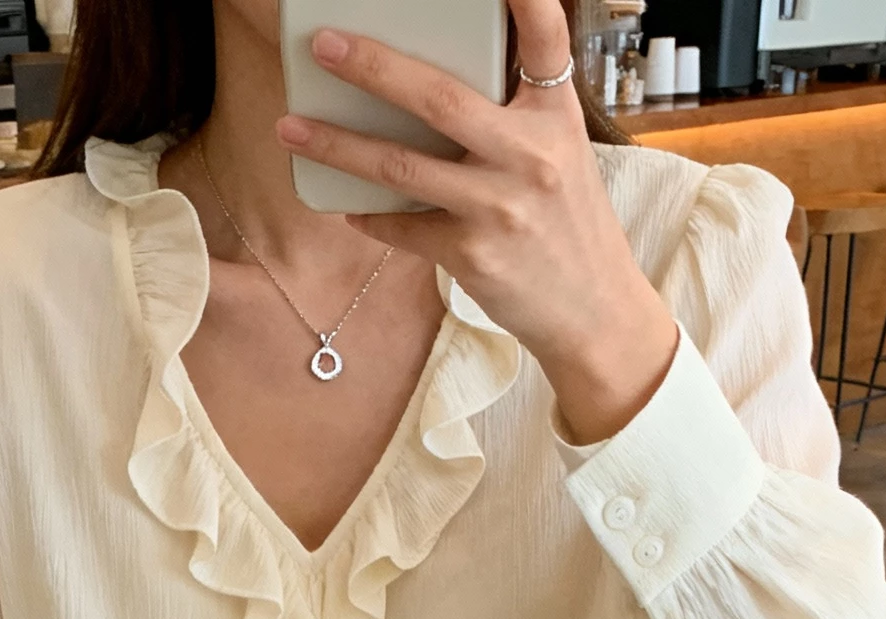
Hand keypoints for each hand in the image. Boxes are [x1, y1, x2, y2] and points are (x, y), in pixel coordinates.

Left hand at [276, 1, 679, 444]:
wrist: (593, 311)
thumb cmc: (568, 224)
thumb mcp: (561, 153)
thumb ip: (515, 114)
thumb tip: (436, 86)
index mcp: (556, 116)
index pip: (546, 39)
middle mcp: (529, 154)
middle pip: (439, 98)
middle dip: (374, 67)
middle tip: (324, 46)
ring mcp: (498, 207)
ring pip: (401, 167)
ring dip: (337, 146)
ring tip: (291, 127)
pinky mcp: (472, 255)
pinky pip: (402, 228)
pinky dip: (368, 216)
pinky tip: (344, 207)